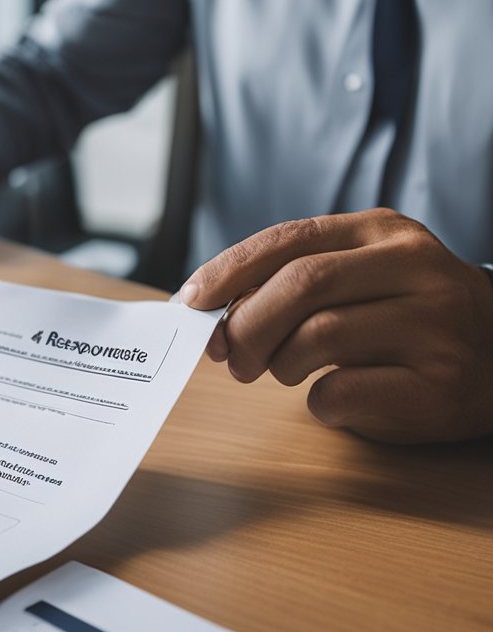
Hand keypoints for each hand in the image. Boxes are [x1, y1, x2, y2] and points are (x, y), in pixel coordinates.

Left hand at [180, 209, 492, 442]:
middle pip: (302, 284)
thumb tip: (209, 310)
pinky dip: (317, 400)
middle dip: (246, 324)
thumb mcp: (358, 278)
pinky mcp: (439, 384)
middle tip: (229, 357)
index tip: (192, 301)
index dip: (229, 270)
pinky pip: (342, 391)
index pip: (290, 239)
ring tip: (287, 372)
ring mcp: (434, 324)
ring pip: (318, 336)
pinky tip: (331, 397)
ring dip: (280, 364)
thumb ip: (294, 282)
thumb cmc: (403, 319)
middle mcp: (416, 267)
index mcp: (383, 231)